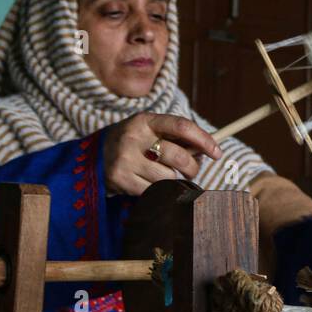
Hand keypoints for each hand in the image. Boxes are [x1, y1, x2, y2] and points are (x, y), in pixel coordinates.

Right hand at [102, 112, 221, 196]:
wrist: (94, 157)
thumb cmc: (134, 144)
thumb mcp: (150, 131)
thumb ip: (176, 137)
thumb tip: (208, 149)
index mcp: (145, 120)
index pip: (181, 126)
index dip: (203, 140)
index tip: (217, 152)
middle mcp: (134, 137)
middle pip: (178, 157)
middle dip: (192, 167)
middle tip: (193, 171)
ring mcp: (125, 159)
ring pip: (167, 177)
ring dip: (171, 180)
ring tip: (161, 175)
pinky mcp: (120, 179)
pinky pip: (152, 191)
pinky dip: (156, 191)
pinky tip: (147, 182)